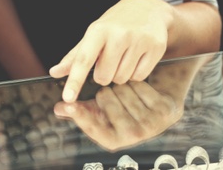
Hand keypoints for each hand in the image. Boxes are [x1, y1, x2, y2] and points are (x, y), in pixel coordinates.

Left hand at [49, 0, 171, 102]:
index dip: (74, 81)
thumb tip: (55, 72)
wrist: (146, 8)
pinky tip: (136, 58)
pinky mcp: (156, 47)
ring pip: (122, 78)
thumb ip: (75, 57)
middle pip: (104, 76)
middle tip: (109, 59)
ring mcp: (138, 40)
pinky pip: (139, 77)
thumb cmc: (114, 25)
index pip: (83, 60)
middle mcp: (118, 34)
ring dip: (119, 74)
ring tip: (123, 56)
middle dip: (103, 74)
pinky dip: (135, 73)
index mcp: (98, 30)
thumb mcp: (93, 35)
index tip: (67, 98)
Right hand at [52, 79, 181, 151]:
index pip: (91, 126)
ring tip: (128, 93)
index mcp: (113, 139)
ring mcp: (150, 125)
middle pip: (104, 97)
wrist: (161, 103)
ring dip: (122, 84)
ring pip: (122, 88)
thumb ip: (79, 109)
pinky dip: (138, 82)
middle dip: (106, 90)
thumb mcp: (101, 111)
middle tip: (113, 95)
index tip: (67, 104)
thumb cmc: (125, 108)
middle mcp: (132, 137)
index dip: (78, 114)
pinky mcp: (164, 111)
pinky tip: (142, 90)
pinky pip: (139, 85)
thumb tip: (58, 109)